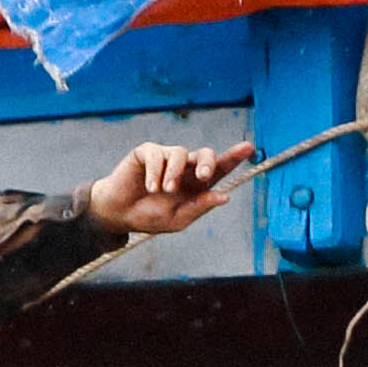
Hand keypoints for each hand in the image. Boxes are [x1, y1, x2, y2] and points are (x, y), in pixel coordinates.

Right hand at [86, 138, 255, 238]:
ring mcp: (166, 157)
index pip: (219, 168)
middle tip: (202, 176)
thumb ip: (200, 207)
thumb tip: (225, 196)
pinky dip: (155, 172)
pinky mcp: (147, 152)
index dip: (234, 157)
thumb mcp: (178, 219)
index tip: (248, 147)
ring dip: (174, 174)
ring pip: (180, 153)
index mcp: (197, 184)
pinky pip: (157, 154)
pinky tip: (150, 186)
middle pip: (205, 153)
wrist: (119, 214)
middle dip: (208, 162)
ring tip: (163, 191)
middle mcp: (185, 167)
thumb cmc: (150, 217)